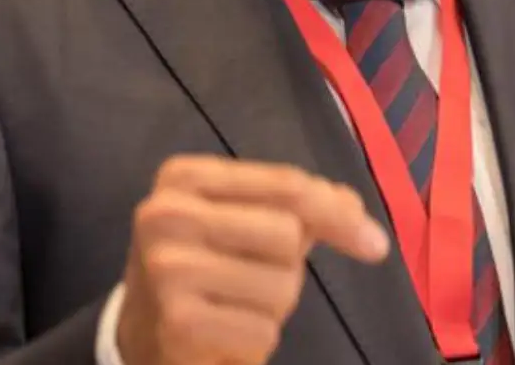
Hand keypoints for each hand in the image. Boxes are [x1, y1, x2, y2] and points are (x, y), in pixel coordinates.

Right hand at [117, 155, 390, 364]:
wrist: (140, 330)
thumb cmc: (207, 263)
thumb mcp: (245, 218)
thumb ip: (302, 205)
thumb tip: (354, 213)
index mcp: (186, 176)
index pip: (288, 186)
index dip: (339, 215)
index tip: (374, 244)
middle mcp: (166, 215)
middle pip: (288, 235)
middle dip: (288, 264)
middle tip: (251, 275)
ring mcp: (168, 269)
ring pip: (282, 286)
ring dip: (274, 305)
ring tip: (234, 302)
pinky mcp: (178, 322)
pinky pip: (265, 330)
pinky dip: (258, 338)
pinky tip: (224, 330)